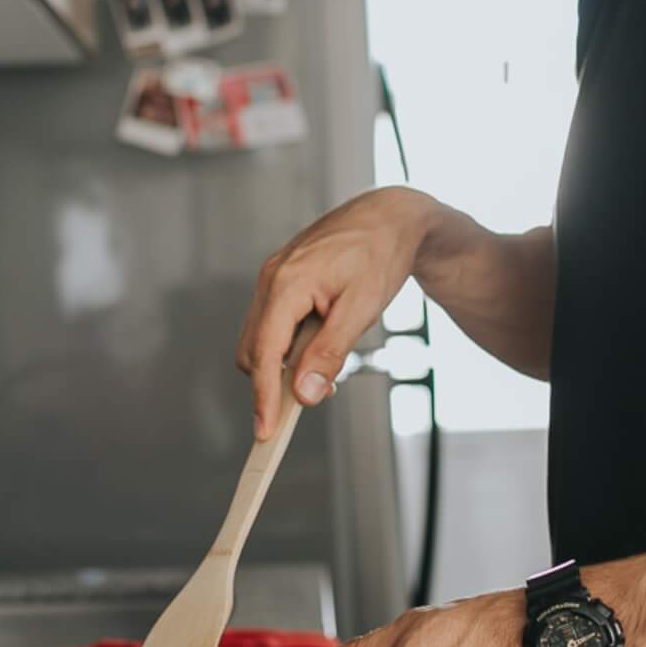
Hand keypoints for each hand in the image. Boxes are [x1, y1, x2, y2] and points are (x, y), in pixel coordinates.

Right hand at [237, 187, 440, 437]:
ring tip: (326, 366)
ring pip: (261, 338)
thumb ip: (330, 354)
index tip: (265, 431)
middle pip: (254, 350)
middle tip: (315, 396)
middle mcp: (271, 278)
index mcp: (287, 283)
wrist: (391, 216)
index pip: (264, 353)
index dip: (263, 397)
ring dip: (284, 363)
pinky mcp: (281, 278)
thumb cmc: (381, 254)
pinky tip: (320, 343)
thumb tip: (304, 393)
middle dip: (274, 382)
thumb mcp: (362, 310)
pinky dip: (289, 343)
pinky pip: (272, 322)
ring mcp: (273, 276)